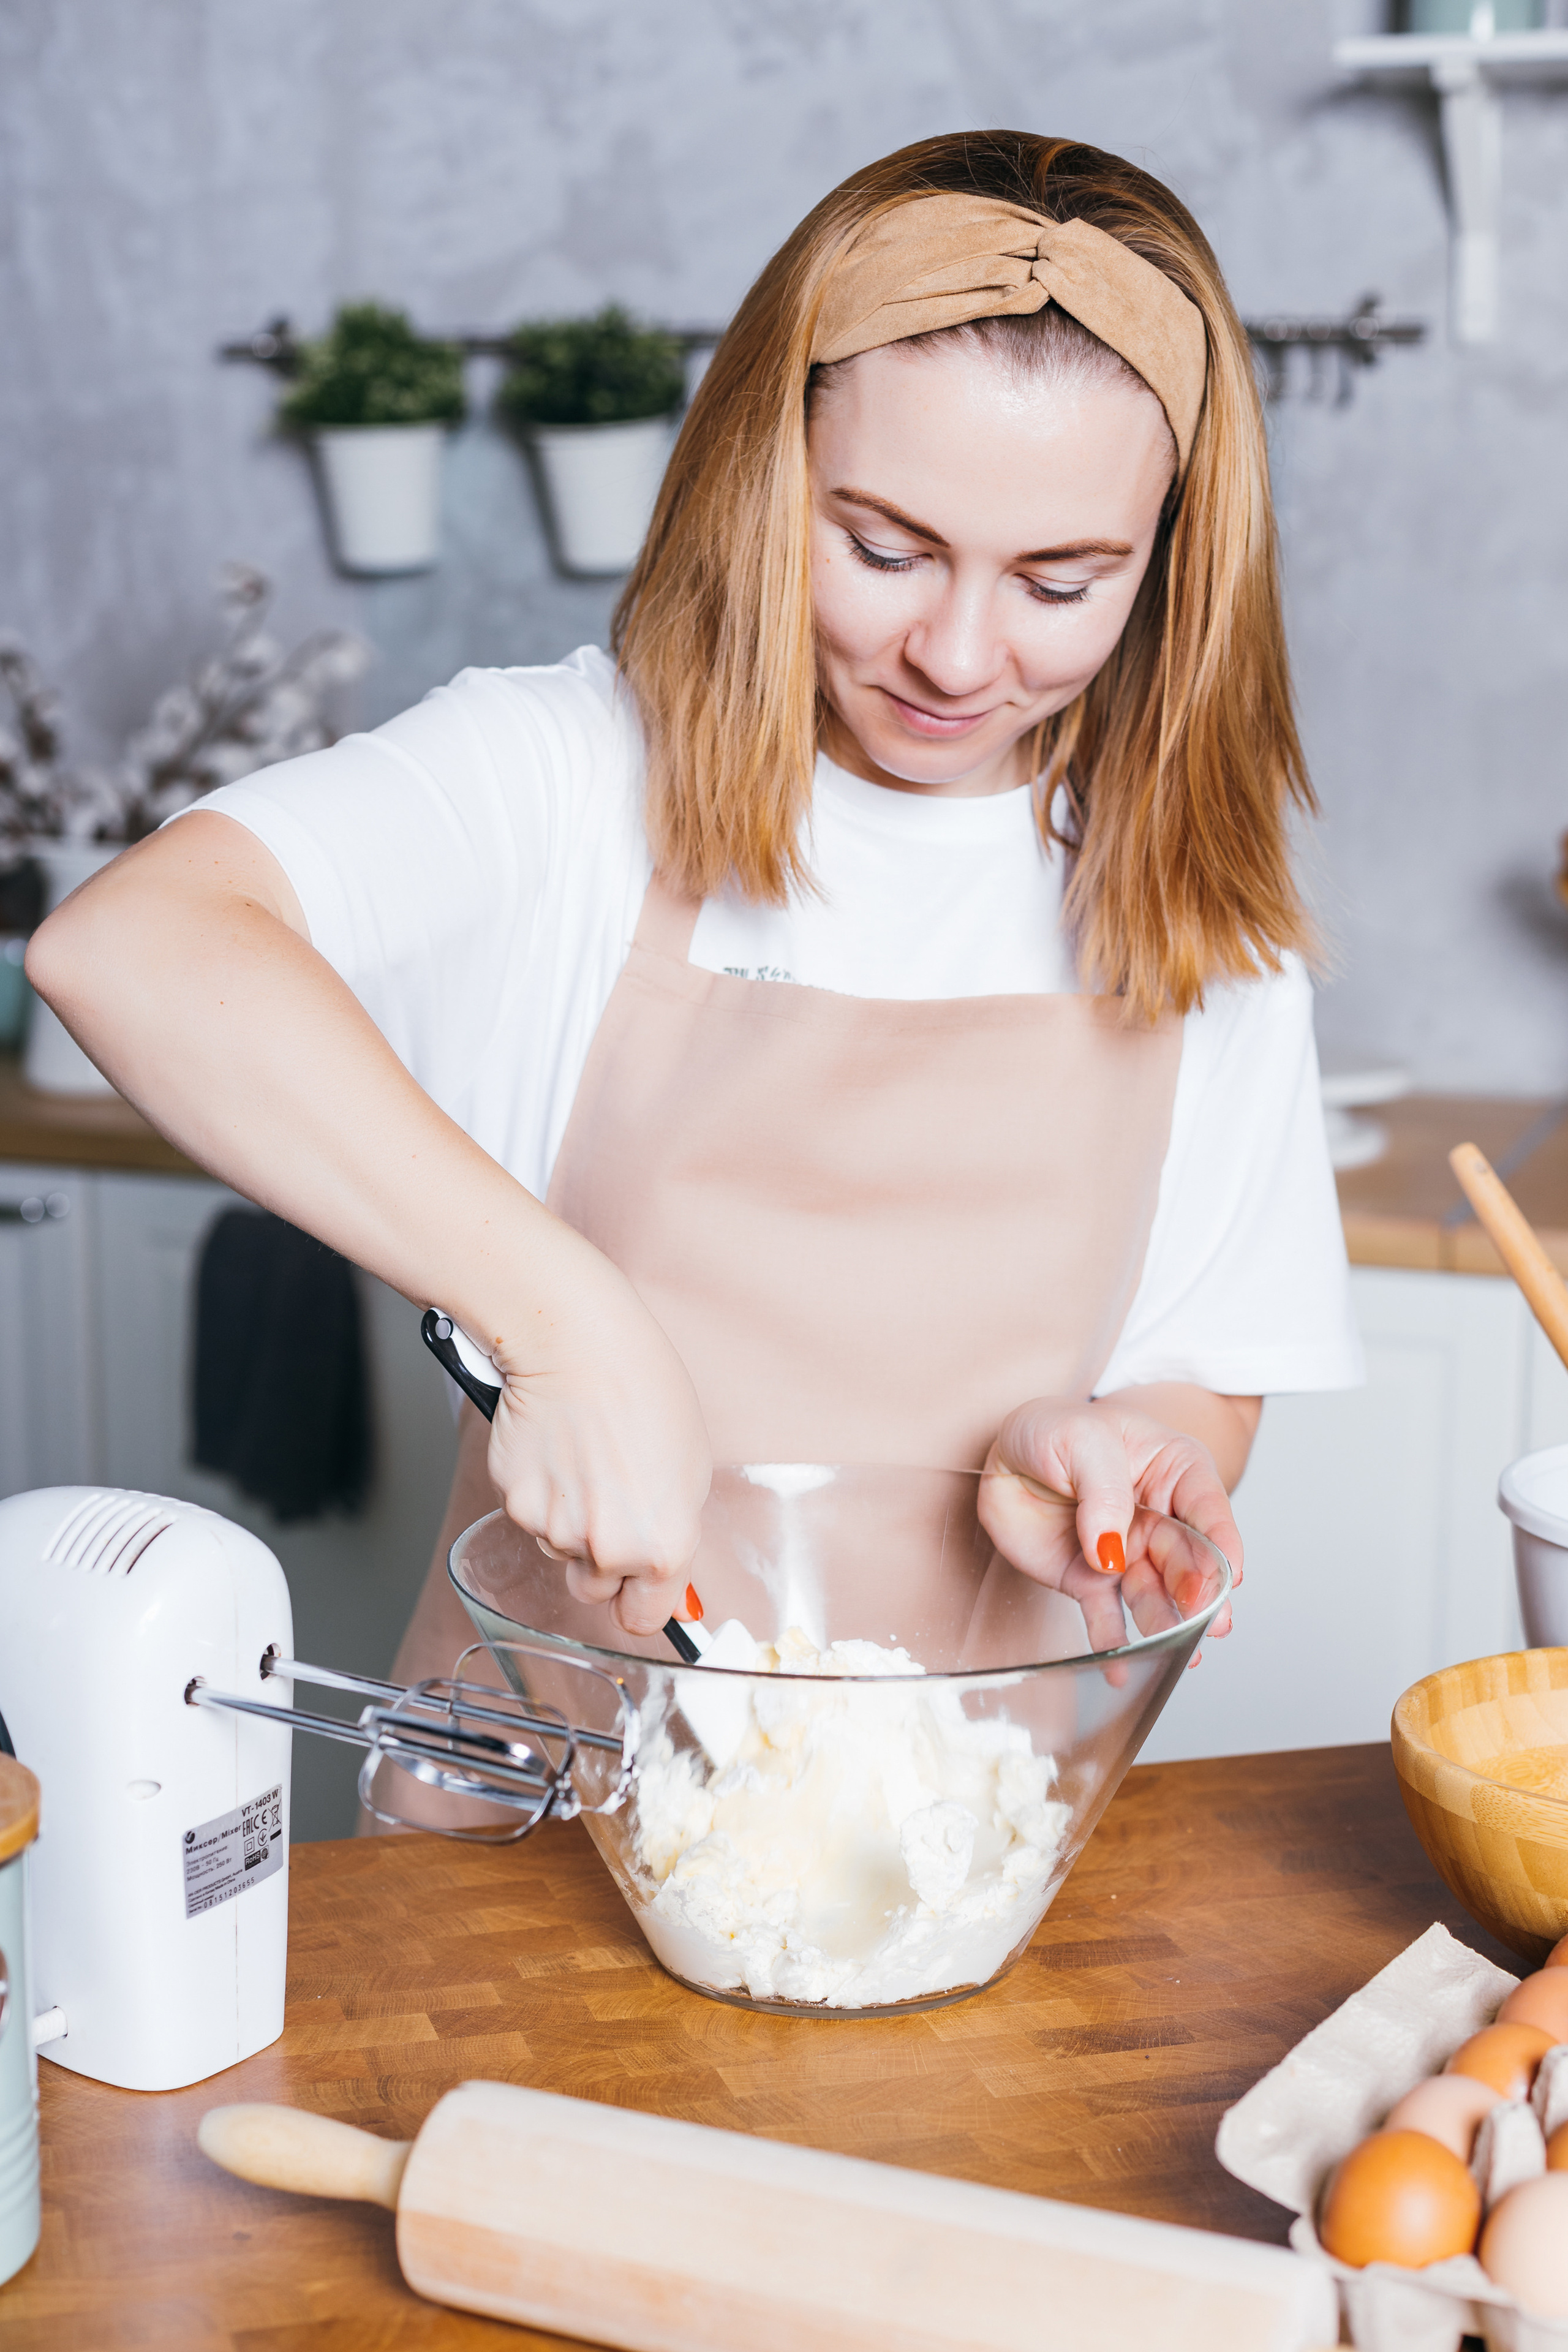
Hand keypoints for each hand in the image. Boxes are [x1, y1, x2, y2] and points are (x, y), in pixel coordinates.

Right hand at [480, 1239, 712, 1638]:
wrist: (579, 1345)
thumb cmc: (644, 1391)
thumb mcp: (690, 1470)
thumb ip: (676, 1531)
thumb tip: (667, 1575)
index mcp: (662, 1546)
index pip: (642, 1618)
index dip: (641, 1600)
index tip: (640, 1586)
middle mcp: (607, 1550)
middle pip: (595, 1589)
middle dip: (602, 1561)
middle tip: (611, 1501)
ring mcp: (555, 1530)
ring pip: (560, 1550)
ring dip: (570, 1520)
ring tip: (586, 1459)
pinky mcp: (515, 1503)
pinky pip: (531, 1516)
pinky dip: (541, 1492)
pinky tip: (557, 1449)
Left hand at [977, 1392, 1242, 1660]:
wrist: (1005, 1454)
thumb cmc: (1053, 1430)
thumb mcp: (1081, 1439)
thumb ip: (1103, 1491)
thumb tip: (1112, 1550)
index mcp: (1174, 1470)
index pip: (1208, 1508)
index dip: (1223, 1543)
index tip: (1233, 1576)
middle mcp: (1160, 1517)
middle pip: (1188, 1560)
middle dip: (1201, 1593)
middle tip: (1207, 1620)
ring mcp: (1127, 1552)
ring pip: (1155, 1595)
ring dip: (1167, 1625)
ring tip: (1176, 1653)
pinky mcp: (1091, 1580)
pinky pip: (1107, 1617)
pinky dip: (1114, 1645)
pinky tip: (1123, 1670)